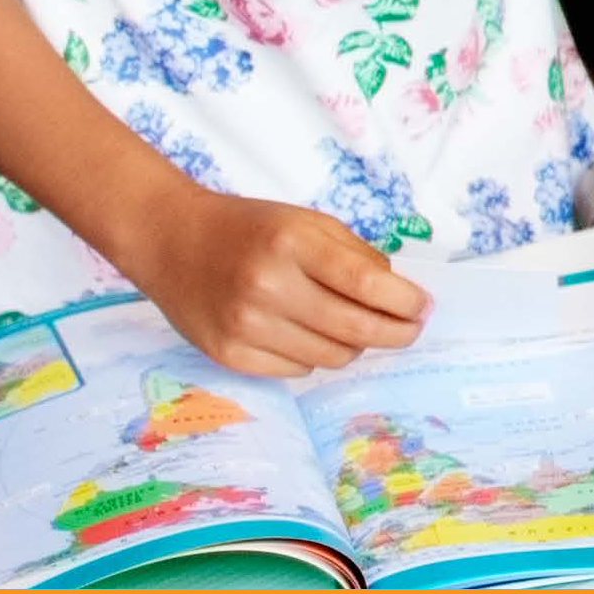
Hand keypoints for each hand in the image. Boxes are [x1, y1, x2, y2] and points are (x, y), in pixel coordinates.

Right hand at [106, 186, 433, 377]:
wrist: (170, 240)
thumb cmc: (247, 228)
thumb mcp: (305, 222)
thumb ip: (354, 255)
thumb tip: (401, 295)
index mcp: (291, 243)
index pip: (367, 285)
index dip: (405, 302)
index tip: (423, 307)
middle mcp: (267, 286)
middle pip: (355, 330)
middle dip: (396, 333)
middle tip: (409, 329)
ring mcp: (245, 325)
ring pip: (330, 358)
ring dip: (353, 345)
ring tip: (350, 326)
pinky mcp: (228, 354)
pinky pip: (297, 371)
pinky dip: (313, 356)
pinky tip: (305, 333)